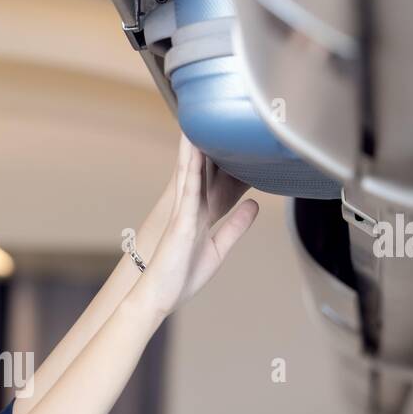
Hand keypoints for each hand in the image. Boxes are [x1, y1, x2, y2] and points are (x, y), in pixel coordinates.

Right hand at [132, 133, 258, 318]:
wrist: (158, 298)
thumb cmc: (180, 278)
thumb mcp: (217, 250)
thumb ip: (235, 227)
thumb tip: (254, 205)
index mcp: (200, 216)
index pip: (212, 179)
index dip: (219, 157)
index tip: (229, 134)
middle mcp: (191, 209)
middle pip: (200, 169)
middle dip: (205, 143)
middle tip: (211, 115)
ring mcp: (184, 212)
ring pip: (190, 171)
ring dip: (194, 146)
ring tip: (198, 118)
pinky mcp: (181, 220)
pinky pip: (187, 188)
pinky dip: (190, 167)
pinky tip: (194, 149)